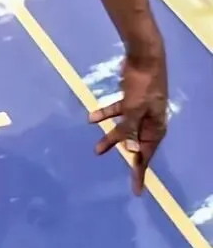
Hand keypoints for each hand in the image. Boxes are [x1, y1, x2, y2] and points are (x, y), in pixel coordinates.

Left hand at [91, 37, 167, 192]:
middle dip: (122, 155)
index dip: (139, 172)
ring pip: (124, 129)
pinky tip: (91, 118)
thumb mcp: (134, 109)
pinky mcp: (130, 99)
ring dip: (110, 137)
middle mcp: (149, 122)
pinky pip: (118, 112)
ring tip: (96, 149)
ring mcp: (139, 110)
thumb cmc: (142, 85)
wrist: (143, 56)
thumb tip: (130, 151)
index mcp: (155, 128)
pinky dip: (106, 115)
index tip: (136, 191)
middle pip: (134, 144)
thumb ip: (129, 129)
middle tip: (113, 171)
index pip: (145, 155)